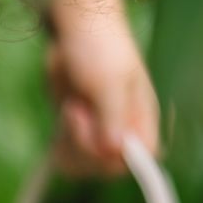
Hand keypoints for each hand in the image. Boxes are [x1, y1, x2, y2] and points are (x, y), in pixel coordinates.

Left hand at [44, 0, 159, 177]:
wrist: (74, 33)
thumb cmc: (100, 48)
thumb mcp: (108, 80)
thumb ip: (113, 115)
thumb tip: (114, 150)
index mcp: (143, 120)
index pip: (143, 161)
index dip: (120, 160)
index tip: (102, 143)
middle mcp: (123, 133)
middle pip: (106, 168)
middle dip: (85, 146)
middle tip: (77, 111)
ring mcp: (98, 136)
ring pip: (83, 167)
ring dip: (70, 142)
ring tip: (73, 108)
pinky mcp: (76, 135)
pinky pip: (67, 158)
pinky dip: (60, 144)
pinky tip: (64, 118)